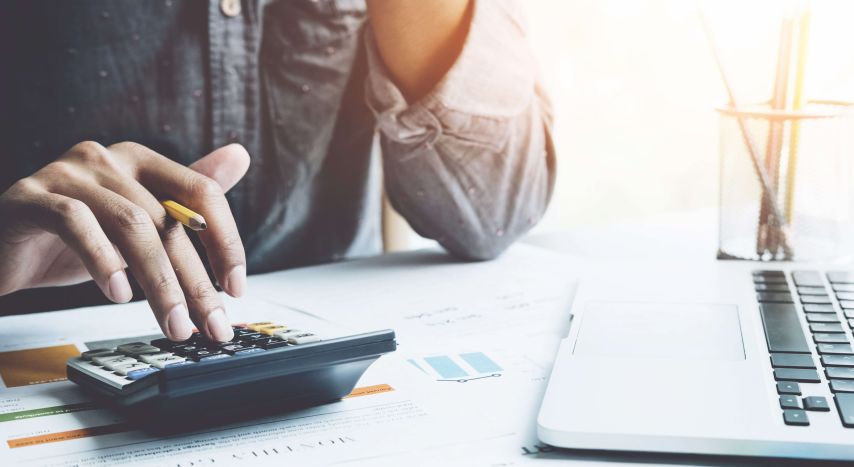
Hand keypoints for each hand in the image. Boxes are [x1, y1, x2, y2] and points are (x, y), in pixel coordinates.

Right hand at [0, 141, 249, 341]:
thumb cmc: (72, 238)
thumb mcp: (135, 225)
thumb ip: (185, 200)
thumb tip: (241, 155)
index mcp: (140, 160)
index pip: (202, 192)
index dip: (227, 241)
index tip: (237, 288)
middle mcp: (107, 158)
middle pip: (169, 220)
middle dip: (196, 280)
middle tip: (212, 324)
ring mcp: (67, 173)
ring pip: (132, 226)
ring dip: (160, 284)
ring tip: (175, 325)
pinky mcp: (32, 198)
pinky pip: (76, 224)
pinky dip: (103, 261)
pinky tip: (119, 295)